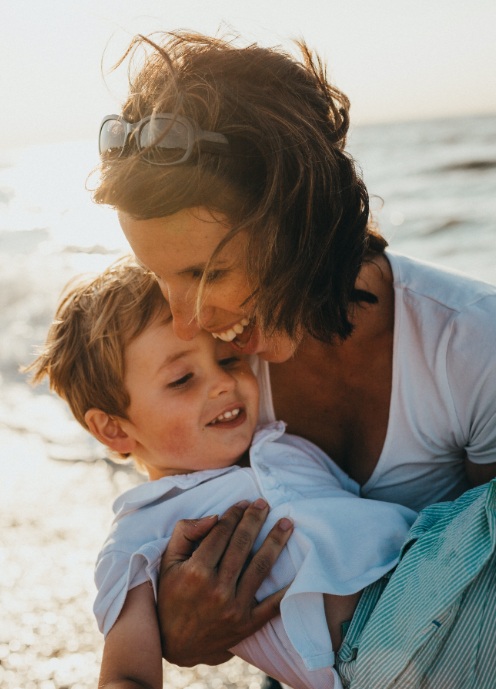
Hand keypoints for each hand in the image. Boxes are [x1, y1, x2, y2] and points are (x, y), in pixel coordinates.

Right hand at [157, 499, 292, 665]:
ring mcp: (234, 608)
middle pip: (243, 545)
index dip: (234, 514)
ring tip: (286, 524)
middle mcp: (217, 589)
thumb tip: (214, 517)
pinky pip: (273, 605)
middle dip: (255, 520)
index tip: (243, 503)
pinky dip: (287, 588)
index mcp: (196, 571)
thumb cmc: (171, 596)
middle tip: (265, 504)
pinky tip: (298, 569)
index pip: (221, 533)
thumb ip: (185, 533)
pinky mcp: (247, 625)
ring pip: (261, 567)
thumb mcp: (168, 562)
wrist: (174, 644)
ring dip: (276, 541)